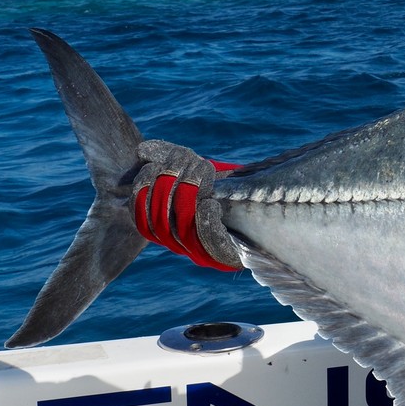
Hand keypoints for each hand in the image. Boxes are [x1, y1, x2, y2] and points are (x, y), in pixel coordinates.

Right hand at [132, 139, 242, 270]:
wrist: (264, 210)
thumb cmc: (224, 187)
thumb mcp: (196, 169)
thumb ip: (168, 158)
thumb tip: (141, 150)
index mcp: (165, 227)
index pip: (140, 217)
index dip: (141, 192)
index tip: (151, 167)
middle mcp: (178, 242)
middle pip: (159, 220)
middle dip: (167, 185)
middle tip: (183, 158)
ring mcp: (200, 251)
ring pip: (182, 229)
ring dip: (188, 194)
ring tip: (201, 167)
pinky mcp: (224, 254)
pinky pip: (209, 241)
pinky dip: (206, 221)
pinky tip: (210, 201)